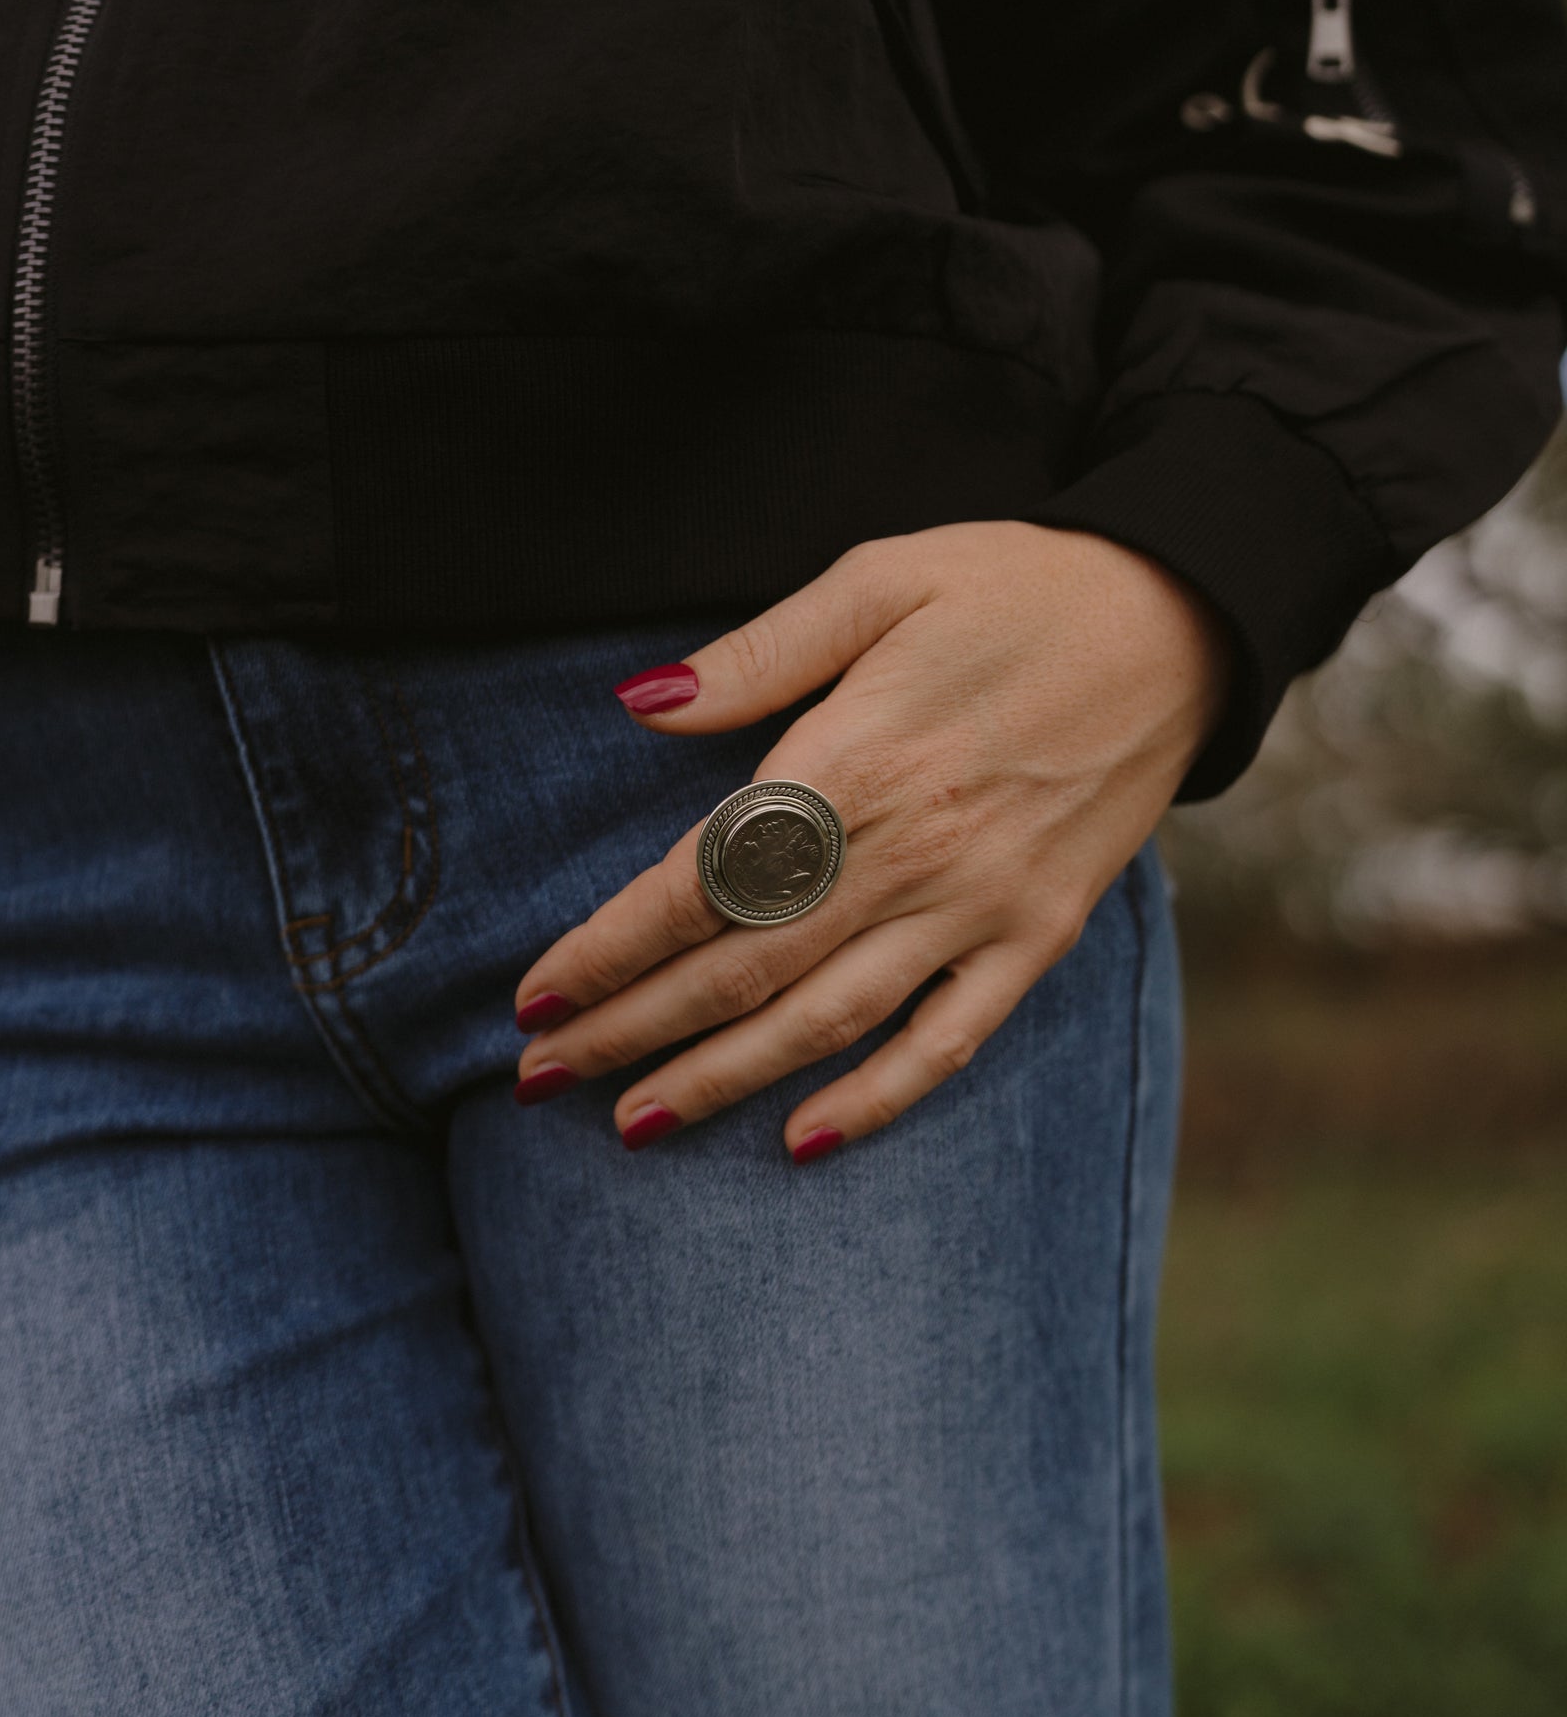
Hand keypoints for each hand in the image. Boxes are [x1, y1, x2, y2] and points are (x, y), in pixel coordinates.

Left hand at [513, 521, 1229, 1158]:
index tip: (533, 1000)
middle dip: (631, 1032)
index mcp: (854, 760)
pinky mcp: (1038, 936)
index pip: (699, 882)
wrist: (1181, 617)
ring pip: (826, 1021)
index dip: (609, 950)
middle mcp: (909, 851)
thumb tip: (640, 704)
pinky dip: (876, 1100)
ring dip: (722, 1082)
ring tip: (635, 1125)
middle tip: (540, 1082)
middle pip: (741, 969)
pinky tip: (802, 1141)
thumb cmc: (1014, 586)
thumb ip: (757, 653)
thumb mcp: (880, 575)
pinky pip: (947, 1041)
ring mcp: (979, 906)